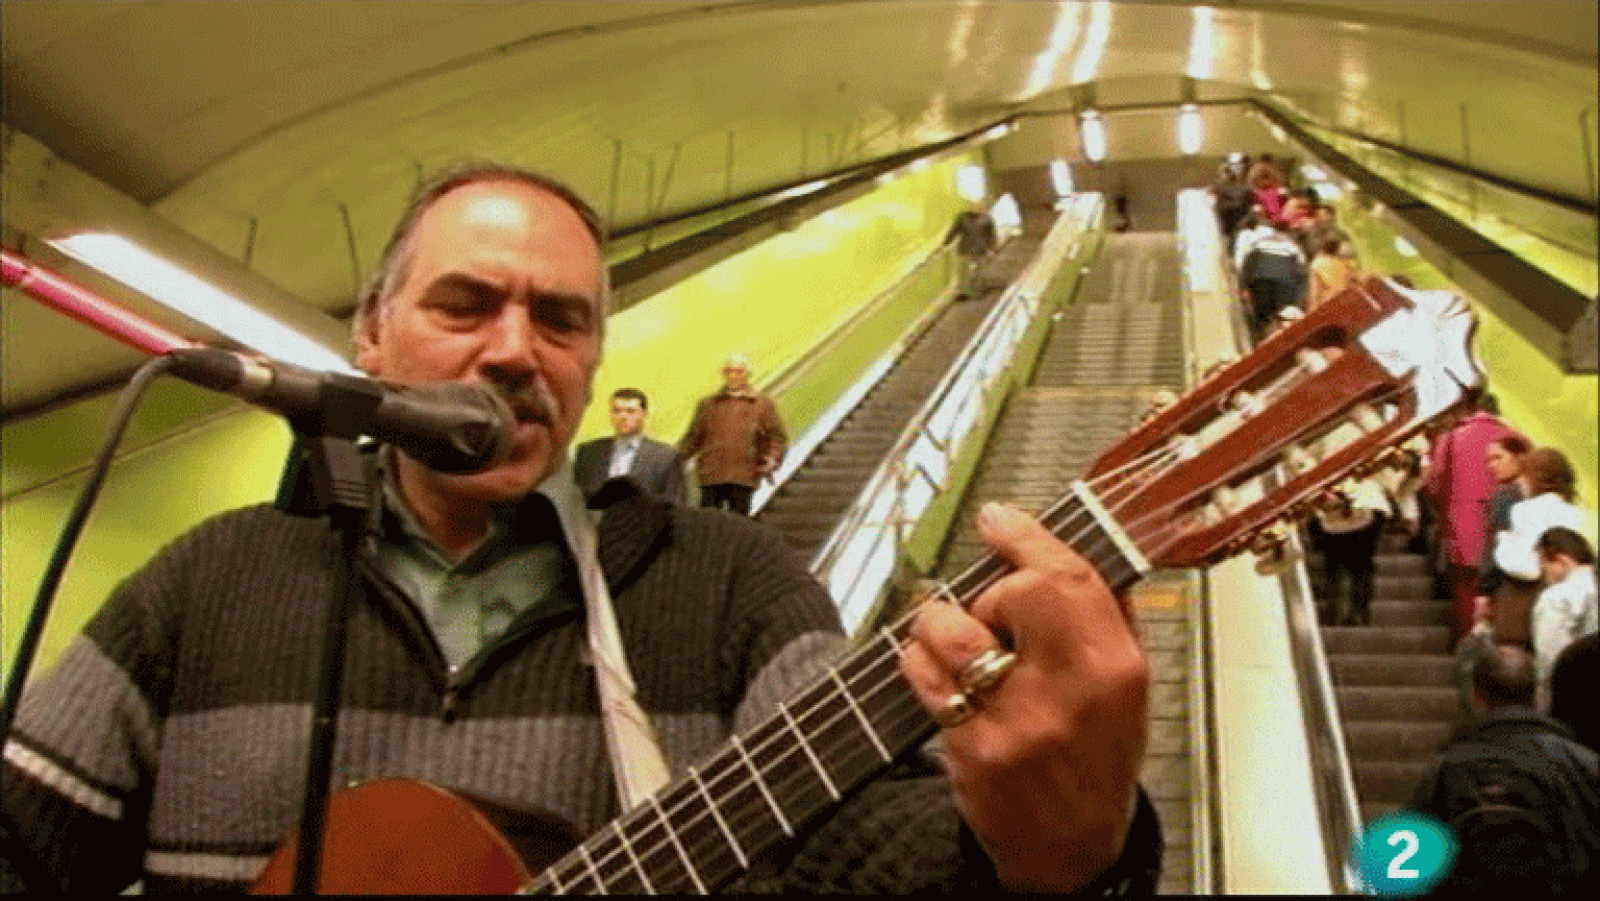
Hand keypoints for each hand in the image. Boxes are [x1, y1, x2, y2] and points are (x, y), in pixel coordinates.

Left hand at [898, 503, 1150, 890]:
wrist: (1070, 849)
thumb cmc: (1094, 759)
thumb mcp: (1127, 685)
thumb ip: (1104, 614)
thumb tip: (1062, 545)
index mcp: (1114, 667)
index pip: (1068, 577)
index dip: (1025, 537)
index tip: (999, 519)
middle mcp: (1068, 692)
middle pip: (1012, 594)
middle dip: (989, 592)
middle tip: (993, 615)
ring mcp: (1015, 722)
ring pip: (951, 628)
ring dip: (940, 624)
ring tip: (960, 646)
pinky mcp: (970, 747)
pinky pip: (923, 675)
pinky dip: (919, 664)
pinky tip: (940, 678)